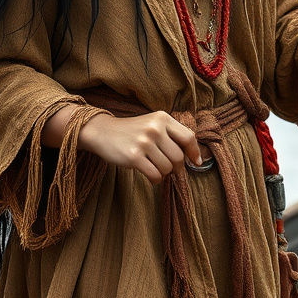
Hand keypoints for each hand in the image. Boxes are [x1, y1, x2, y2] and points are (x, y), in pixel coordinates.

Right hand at [79, 110, 203, 184]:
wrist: (102, 132)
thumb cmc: (132, 131)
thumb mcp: (152, 124)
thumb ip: (172, 135)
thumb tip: (194, 157)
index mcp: (162, 118)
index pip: (188, 137)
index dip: (194, 152)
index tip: (195, 161)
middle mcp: (154, 128)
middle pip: (178, 157)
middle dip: (176, 167)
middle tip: (169, 168)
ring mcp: (144, 142)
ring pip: (167, 168)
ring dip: (163, 173)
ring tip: (155, 168)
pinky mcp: (134, 156)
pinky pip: (155, 175)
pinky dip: (155, 180)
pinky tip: (150, 175)